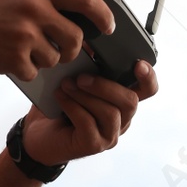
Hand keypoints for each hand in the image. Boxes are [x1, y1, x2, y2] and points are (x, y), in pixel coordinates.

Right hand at [0, 0, 114, 80]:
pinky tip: (9, 57)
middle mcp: (34, 10)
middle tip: (63, 48)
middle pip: (75, 38)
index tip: (108, 26)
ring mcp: (23, 36)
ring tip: (24, 48)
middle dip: (73, 48)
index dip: (103, 16)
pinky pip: (33, 72)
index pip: (84, 0)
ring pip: (55, 58)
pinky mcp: (12, 58)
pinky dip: (25, 70)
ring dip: (44, 58)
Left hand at [21, 61, 159, 164]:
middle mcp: (122, 119)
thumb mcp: (75, 79)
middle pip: (130, 102)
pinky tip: (61, 98)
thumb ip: (87, 63)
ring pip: (110, 113)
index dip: (148, 77)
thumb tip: (89, 41)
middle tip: (81, 77)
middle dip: (105, 86)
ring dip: (86, 96)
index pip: (147, 90)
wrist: (38, 134)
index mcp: (121, 100)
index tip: (138, 64)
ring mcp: (109, 135)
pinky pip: (89, 124)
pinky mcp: (93, 145)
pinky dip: (73, 107)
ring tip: (66, 85)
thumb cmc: (60, 104)